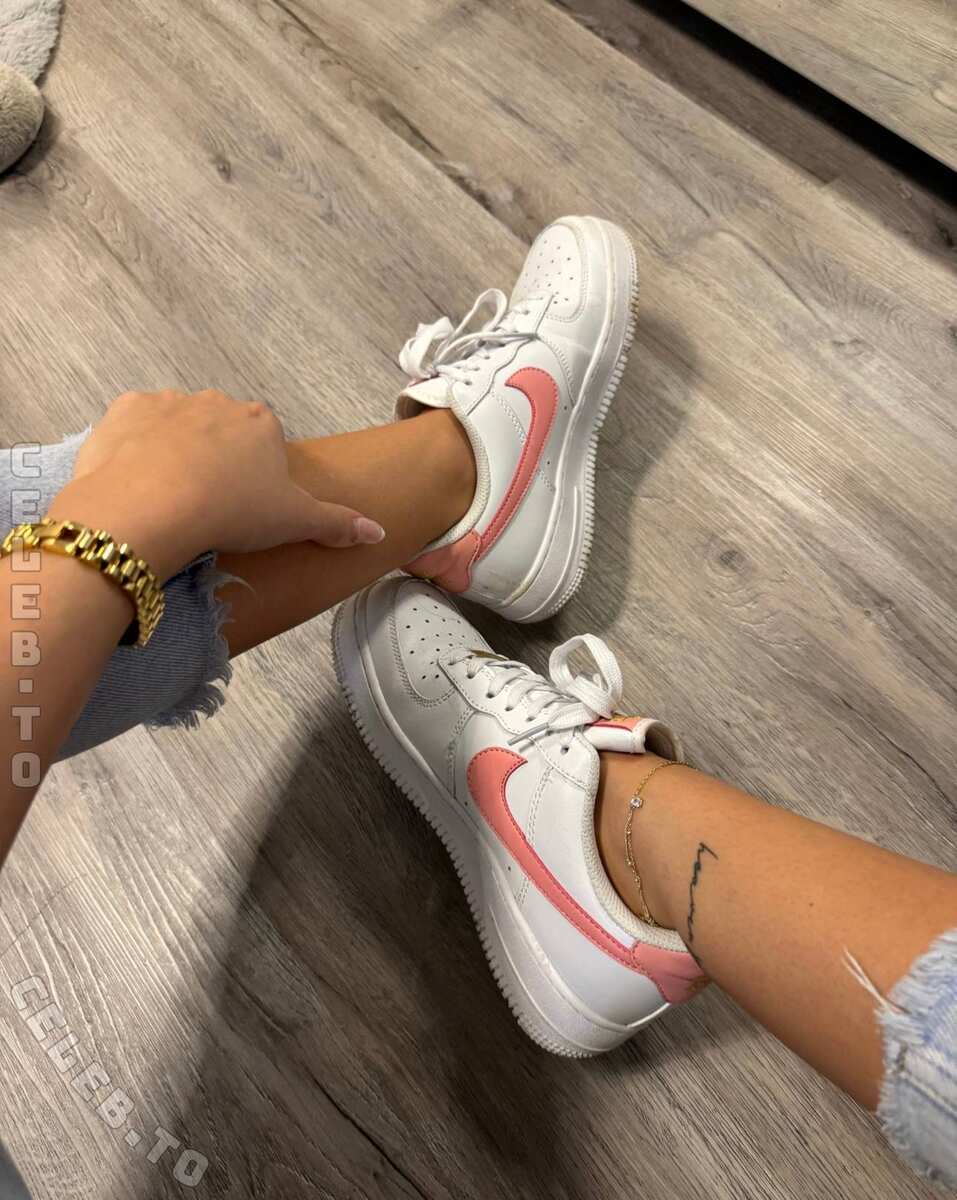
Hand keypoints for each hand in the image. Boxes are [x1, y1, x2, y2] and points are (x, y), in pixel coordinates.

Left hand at [50, 390, 385, 579]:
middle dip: (215, 460)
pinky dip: (135, 449)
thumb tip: (380, 532)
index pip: (265, 442)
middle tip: (207, 506)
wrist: (150, 506)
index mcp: (261, 422)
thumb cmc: (231, 511)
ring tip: (168, 499)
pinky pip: (135, 427)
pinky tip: (136, 480)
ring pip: (176, 427)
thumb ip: (337, 523)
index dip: (256, 475)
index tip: (244, 505)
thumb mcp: (293, 522)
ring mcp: (168, 401)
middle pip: (221, 431)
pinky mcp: (125, 410)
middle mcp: (217, 401)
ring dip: (174, 453)